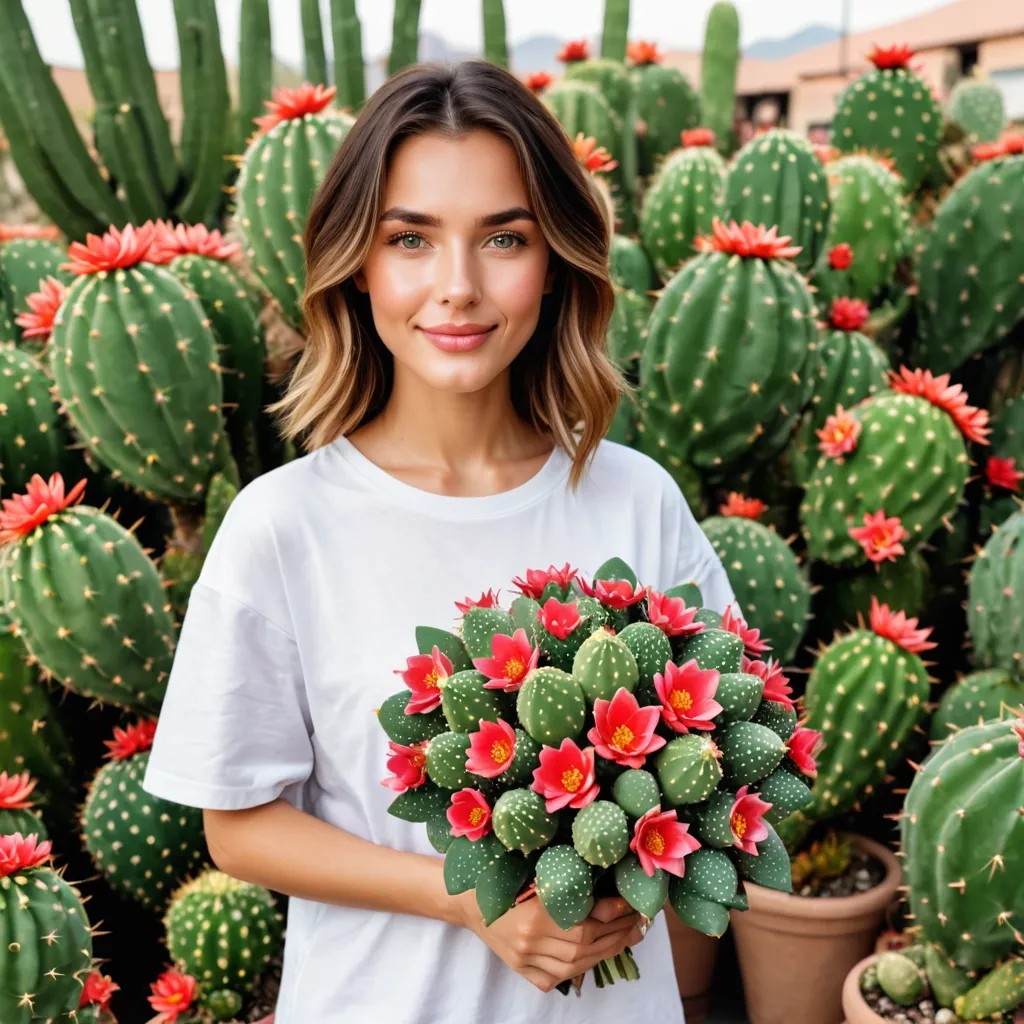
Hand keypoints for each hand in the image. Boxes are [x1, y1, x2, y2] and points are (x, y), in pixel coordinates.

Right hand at [455, 891, 644, 992]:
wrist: (470, 901)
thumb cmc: (505, 880)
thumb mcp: (536, 876)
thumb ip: (567, 887)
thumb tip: (608, 891)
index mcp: (536, 914)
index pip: (587, 920)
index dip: (613, 913)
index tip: (630, 904)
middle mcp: (532, 940)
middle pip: (585, 945)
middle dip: (616, 934)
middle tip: (636, 922)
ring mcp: (526, 959)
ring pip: (575, 965)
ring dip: (605, 951)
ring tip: (623, 937)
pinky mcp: (521, 971)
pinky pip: (556, 978)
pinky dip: (578, 969)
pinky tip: (594, 954)